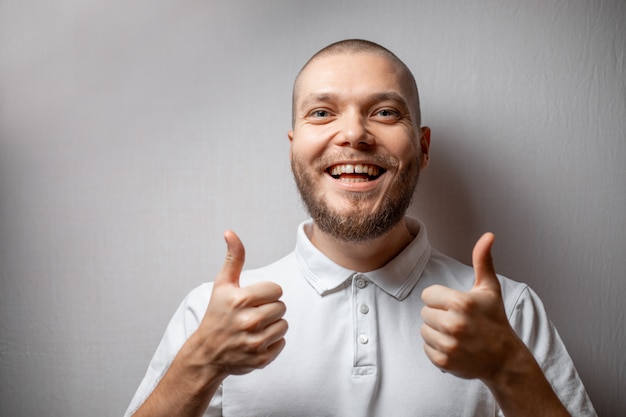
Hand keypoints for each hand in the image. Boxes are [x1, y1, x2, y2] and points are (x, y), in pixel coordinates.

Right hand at [189, 230, 287, 376]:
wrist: (207, 353)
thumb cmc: (216, 315)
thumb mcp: (222, 285)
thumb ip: (233, 258)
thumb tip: (230, 232)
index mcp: (240, 300)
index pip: (276, 290)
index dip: (266, 293)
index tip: (252, 300)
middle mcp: (248, 321)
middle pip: (281, 307)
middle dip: (269, 309)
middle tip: (252, 314)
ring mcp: (254, 342)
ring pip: (283, 325)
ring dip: (272, 325)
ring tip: (254, 327)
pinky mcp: (261, 358)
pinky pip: (281, 342)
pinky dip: (272, 342)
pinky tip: (256, 341)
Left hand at [420, 233, 524, 381]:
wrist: (504, 358)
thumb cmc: (495, 320)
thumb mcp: (490, 289)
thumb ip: (483, 261)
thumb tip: (488, 235)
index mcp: (461, 302)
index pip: (427, 294)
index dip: (440, 299)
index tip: (455, 306)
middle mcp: (453, 324)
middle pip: (424, 312)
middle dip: (438, 315)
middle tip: (458, 321)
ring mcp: (449, 344)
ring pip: (423, 330)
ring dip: (436, 331)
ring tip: (456, 334)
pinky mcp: (444, 362)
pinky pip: (426, 348)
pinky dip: (436, 348)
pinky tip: (454, 347)